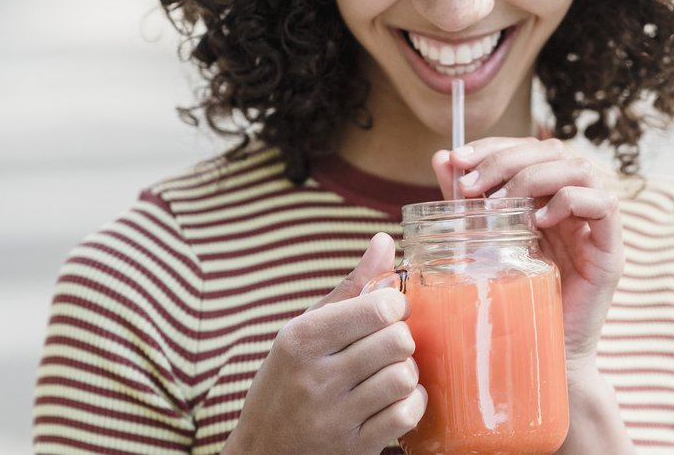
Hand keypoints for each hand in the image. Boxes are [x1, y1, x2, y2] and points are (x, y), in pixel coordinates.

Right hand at [222, 233, 427, 454]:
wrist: (263, 451)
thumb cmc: (288, 380)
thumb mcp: (306, 329)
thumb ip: (350, 287)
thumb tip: (385, 241)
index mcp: (302, 340)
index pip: (378, 308)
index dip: (396, 306)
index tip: (388, 312)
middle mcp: (315, 378)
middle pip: (397, 341)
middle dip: (401, 339)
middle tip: (388, 344)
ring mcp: (335, 417)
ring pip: (404, 377)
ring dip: (405, 372)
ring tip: (389, 372)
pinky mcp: (354, 448)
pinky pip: (406, 415)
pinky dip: (410, 404)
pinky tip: (394, 399)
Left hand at [432, 137, 624, 369]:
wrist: (536, 355)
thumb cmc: (510, 300)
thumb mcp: (482, 243)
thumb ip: (467, 202)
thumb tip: (441, 159)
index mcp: (546, 196)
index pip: (529, 147)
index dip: (494, 145)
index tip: (456, 159)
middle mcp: (575, 203)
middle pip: (552, 151)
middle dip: (506, 160)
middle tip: (470, 186)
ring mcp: (595, 226)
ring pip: (579, 169)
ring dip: (532, 177)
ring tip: (497, 206)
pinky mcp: (611, 251)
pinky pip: (604, 206)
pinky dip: (570, 201)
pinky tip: (538, 220)